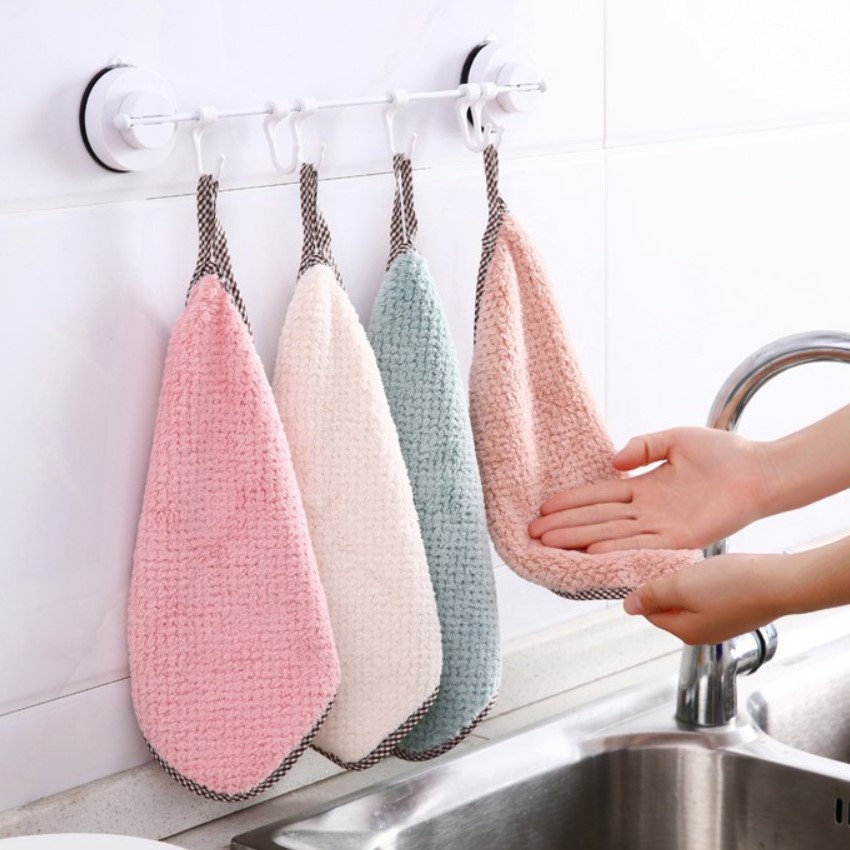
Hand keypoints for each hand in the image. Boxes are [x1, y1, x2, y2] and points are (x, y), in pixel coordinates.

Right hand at [528, 427, 775, 552]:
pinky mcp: (679, 537)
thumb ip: (642, 447)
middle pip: (597, 518)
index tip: (544, 508)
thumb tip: (612, 462)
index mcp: (643, 487)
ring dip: (580, 539)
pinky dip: (615, 549)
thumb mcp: (673, 439)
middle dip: (565, 525)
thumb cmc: (723, 453)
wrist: (759, 471)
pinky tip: (590, 551)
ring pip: (611, 533)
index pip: (598, 496)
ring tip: (551, 544)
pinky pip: (640, 544)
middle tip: (534, 533)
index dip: (571, 502)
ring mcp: (661, 525)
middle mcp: (647, 510)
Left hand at [623, 552, 789, 644]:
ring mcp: (722, 623)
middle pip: (670, 608)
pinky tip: (715, 571)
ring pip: (691, 600)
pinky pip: (711, 596)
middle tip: (673, 565)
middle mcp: (703, 633)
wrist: (781, 583)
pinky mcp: (737, 611)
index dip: (647, 590)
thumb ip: (653, 596)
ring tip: (695, 567)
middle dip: (668, 587)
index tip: (649, 571)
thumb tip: (629, 607)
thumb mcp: (682, 586)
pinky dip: (707, 583)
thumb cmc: (734, 586)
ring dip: (688, 583)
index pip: (651, 613)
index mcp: (685, 631)